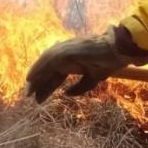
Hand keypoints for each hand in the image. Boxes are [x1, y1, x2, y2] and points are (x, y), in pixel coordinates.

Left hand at [26, 26, 147, 102]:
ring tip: (28, 92)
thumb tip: (66, 94)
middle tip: (30, 98)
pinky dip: (38, 69)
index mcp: (73, 59)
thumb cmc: (109, 61)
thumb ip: (79, 87)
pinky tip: (30, 79)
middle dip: (39, 84)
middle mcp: (66, 52)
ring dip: (35, 78)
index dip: (47, 86)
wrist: (119, 50)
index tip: (40, 98)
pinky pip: (47, 60)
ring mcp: (65, 49)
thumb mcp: (92, 79)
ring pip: (45, 64)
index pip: (55, 74)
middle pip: (48, 70)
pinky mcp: (65, 50)